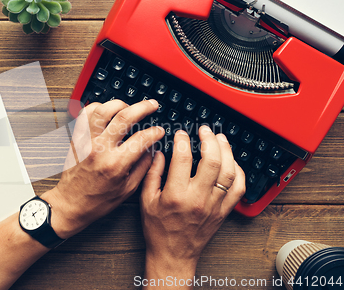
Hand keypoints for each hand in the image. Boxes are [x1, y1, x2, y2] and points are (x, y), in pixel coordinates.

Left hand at [42, 99, 164, 238]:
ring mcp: (86, 142)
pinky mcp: (77, 139)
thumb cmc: (97, 201)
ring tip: (128, 106)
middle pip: (124, 117)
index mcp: (116, 164)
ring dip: (119, 104)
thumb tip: (152, 149)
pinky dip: (97, 107)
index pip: (141, 138)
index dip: (155, 132)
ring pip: (102, 110)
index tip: (159, 131)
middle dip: (142, 107)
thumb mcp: (127, 189)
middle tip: (151, 105)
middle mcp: (100, 149)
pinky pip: (85, 115)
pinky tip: (107, 110)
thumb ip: (143, 167)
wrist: (71, 204)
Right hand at [140, 126, 244, 284]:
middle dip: (209, 140)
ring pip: (228, 172)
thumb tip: (159, 153)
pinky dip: (238, 171)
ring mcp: (214, 205)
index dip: (182, 140)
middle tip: (205, 130)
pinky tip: (231, 161)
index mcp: (176, 195)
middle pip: (211, 161)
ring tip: (220, 139)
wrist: (173, 254)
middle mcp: (197, 198)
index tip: (180, 134)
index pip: (183, 158)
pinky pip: (239, 188)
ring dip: (226, 151)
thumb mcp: (146, 200)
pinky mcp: (223, 211)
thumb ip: (152, 174)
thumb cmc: (158, 230)